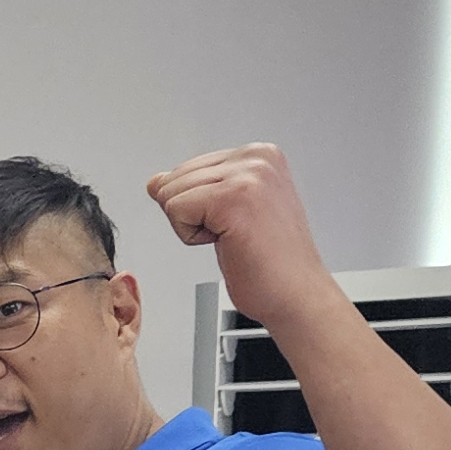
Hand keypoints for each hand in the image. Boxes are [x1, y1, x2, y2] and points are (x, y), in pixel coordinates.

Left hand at [146, 143, 334, 327]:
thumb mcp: (227, 212)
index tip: (239, 222)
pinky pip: (175, 211)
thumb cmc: (269, 262)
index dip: (199, 206)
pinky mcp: (233, 198)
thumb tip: (155, 181)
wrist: (295, 294)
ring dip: (193, 227)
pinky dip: (191, 237)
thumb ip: (194, 189)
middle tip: (236, 233)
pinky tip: (229, 242)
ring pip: (171, 194)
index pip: (188, 168)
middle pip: (175, 179)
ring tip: (234, 237)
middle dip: (192, 215)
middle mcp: (257, 158)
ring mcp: (248, 175)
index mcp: (260, 155)